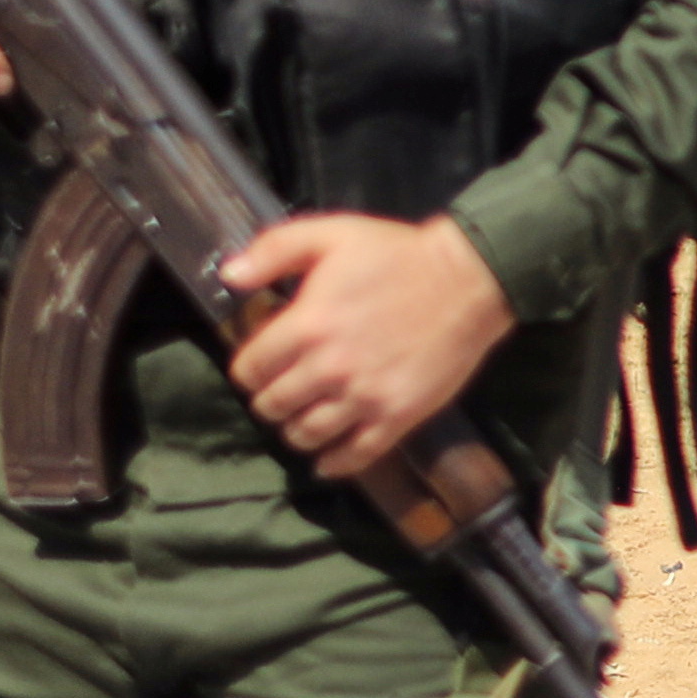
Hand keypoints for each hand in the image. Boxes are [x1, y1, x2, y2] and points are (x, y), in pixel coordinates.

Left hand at [220, 214, 514, 479]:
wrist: (467, 280)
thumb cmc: (396, 254)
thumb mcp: (331, 234)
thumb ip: (273, 250)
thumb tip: (229, 277)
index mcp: (307, 325)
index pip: (250, 369)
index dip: (248, 369)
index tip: (257, 366)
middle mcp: (329, 369)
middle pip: (273, 406)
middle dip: (269, 400)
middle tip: (279, 391)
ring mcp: (363, 398)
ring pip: (306, 435)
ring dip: (295, 430)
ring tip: (300, 419)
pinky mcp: (396, 417)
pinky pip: (353, 456)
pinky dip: (333, 463)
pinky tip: (326, 459)